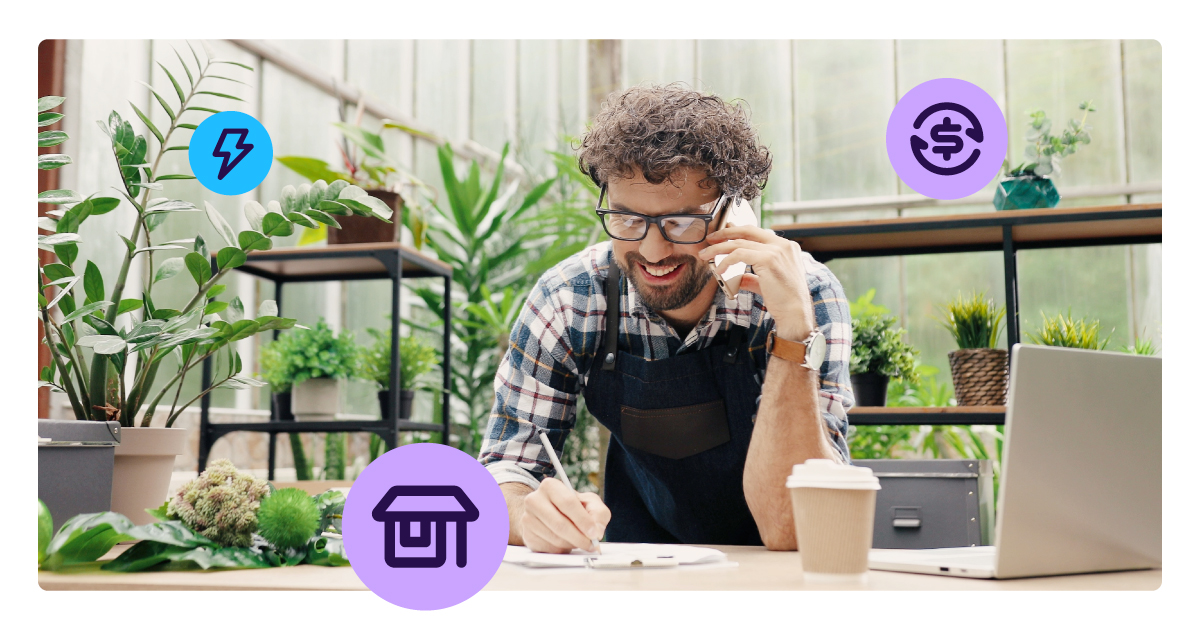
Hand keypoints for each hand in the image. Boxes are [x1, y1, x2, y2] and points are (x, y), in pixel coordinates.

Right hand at [520, 477, 609, 553]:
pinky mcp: (527, 536)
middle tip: (591, 544)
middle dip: (579, 538)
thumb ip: (598, 513)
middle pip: (560, 524)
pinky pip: (548, 549)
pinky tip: (565, 543)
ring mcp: (527, 519)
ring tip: (578, 541)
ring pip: (555, 539)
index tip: (594, 533)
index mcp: (550, 486)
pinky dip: (562, 550)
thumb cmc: (570, 508)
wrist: (546, 514)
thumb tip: (596, 531)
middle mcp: (534, 500)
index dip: (583, 520)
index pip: (568, 503)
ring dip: (572, 544)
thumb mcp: (589, 502)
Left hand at [700, 225, 815, 339]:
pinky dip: (726, 260)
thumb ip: (752, 276)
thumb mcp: (766, 283)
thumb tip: (736, 276)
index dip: (737, 231)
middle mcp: (783, 245)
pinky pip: (739, 254)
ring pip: (740, 242)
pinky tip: (719, 269)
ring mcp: (776, 250)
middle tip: (710, 239)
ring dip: (719, 248)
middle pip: (747, 231)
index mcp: (786, 247)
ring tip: (706, 254)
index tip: (722, 235)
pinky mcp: (768, 259)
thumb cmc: (783, 300)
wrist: (795, 312)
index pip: (757, 232)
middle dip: (725, 233)